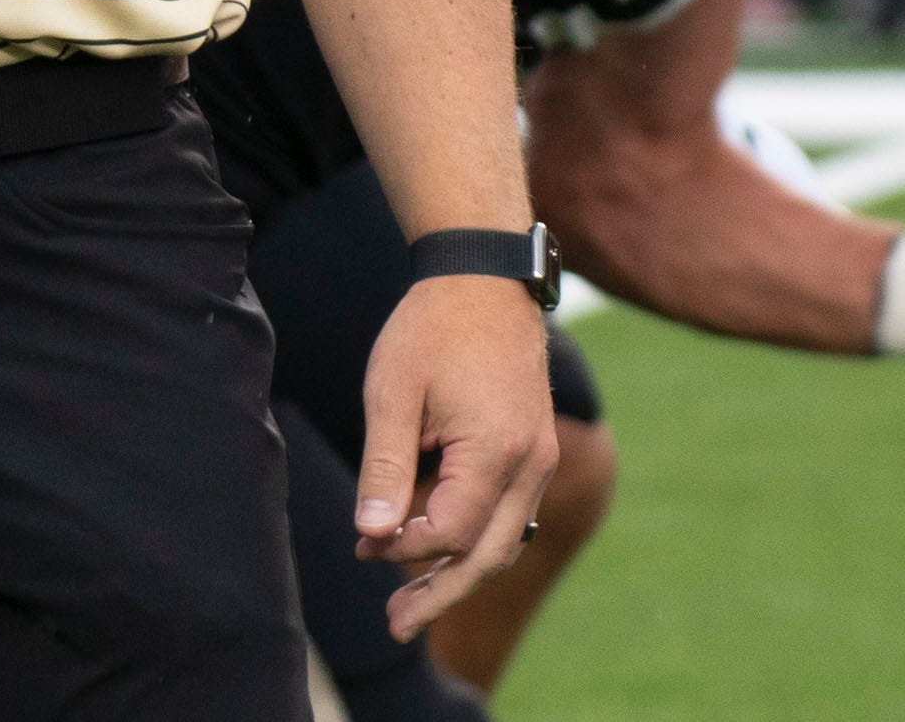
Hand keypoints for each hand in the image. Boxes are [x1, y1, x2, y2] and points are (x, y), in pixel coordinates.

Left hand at [354, 274, 557, 639]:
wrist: (484, 279)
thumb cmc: (431, 329)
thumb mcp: (392, 394)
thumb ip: (384, 469)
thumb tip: (370, 535)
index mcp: (496, 449)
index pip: (452, 531)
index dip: (405, 549)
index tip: (364, 545)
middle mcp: (531, 463)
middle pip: (489, 555)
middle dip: (440, 594)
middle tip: (396, 626)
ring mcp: (540, 459)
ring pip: (505, 542)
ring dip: (458, 574)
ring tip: (409, 604)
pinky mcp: (534, 452)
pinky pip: (510, 516)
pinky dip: (475, 541)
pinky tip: (435, 553)